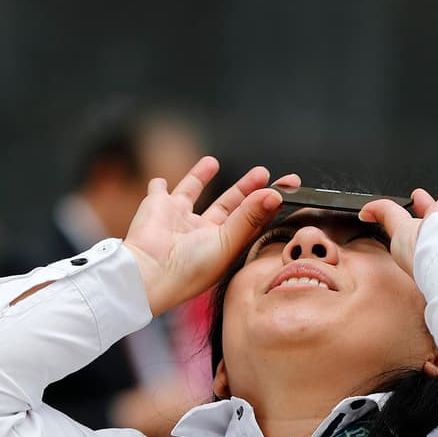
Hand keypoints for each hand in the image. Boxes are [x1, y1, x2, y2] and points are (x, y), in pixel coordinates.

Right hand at [122, 159, 297, 315]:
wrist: (148, 274)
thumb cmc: (190, 268)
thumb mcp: (227, 241)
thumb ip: (249, 216)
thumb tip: (274, 194)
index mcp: (225, 244)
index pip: (253, 218)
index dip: (269, 202)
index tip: (288, 186)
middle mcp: (203, 232)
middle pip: (229, 204)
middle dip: (245, 188)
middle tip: (263, 173)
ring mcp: (179, 219)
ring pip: (193, 192)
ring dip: (201, 177)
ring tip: (213, 162)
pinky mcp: (157, 207)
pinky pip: (158, 192)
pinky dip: (158, 185)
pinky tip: (161, 181)